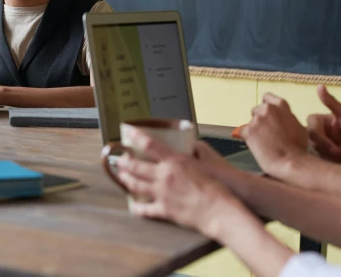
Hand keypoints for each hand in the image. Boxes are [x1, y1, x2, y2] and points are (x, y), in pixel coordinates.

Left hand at [114, 128, 245, 239]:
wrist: (220, 210)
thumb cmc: (217, 185)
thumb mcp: (207, 159)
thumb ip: (196, 150)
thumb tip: (191, 145)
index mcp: (175, 161)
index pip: (149, 144)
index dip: (135, 136)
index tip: (127, 131)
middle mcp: (164, 176)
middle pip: (136, 166)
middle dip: (124, 162)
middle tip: (120, 159)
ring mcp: (162, 193)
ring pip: (136, 185)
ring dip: (126, 180)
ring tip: (122, 176)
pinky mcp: (164, 210)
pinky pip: (145, 208)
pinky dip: (137, 207)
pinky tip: (133, 205)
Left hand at [239, 93, 308, 178]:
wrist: (291, 161)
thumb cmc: (299, 146)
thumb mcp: (298, 125)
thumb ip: (287, 118)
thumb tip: (280, 120)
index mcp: (280, 105)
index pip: (267, 97)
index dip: (266, 106)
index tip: (267, 114)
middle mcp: (267, 109)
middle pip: (256, 110)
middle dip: (260, 120)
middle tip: (267, 133)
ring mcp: (256, 120)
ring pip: (251, 123)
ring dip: (255, 130)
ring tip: (264, 142)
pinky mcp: (248, 131)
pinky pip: (243, 132)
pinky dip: (248, 138)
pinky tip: (257, 146)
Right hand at [307, 85, 340, 164]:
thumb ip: (330, 102)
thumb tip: (320, 86)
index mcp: (316, 121)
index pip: (311, 130)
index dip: (321, 138)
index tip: (333, 145)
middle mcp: (314, 133)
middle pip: (314, 144)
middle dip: (331, 149)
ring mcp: (318, 145)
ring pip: (320, 154)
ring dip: (337, 155)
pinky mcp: (323, 156)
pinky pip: (325, 161)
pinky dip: (339, 160)